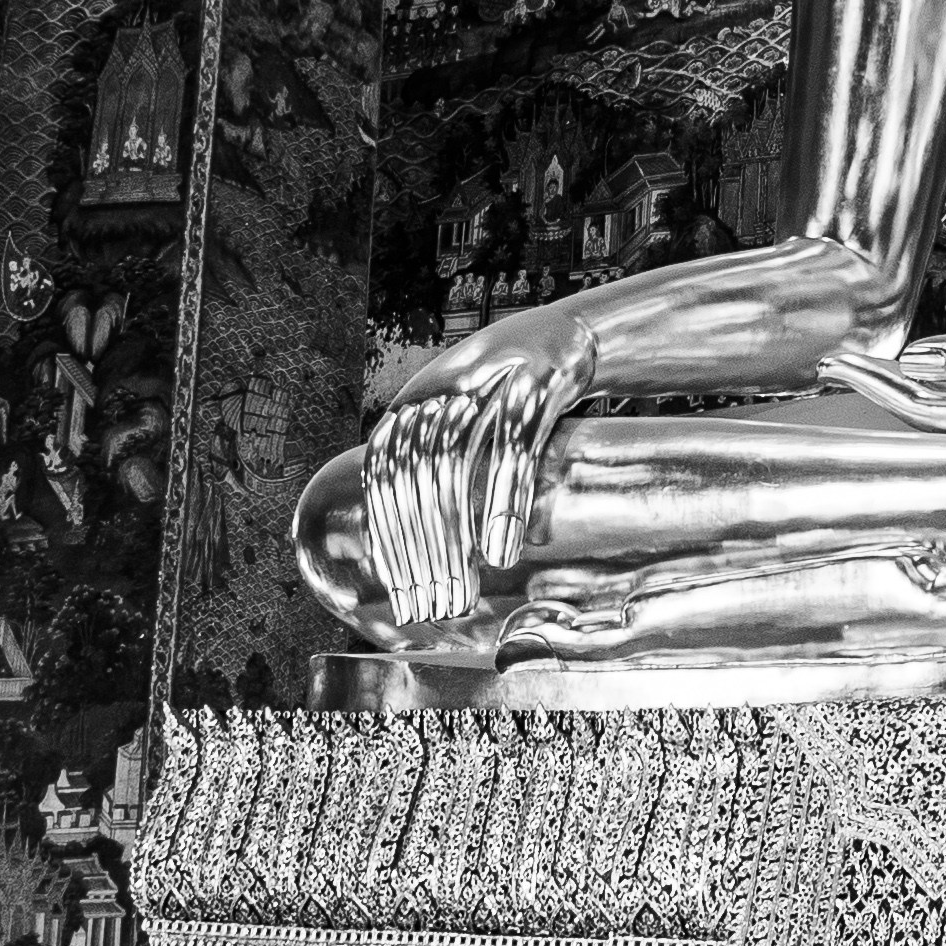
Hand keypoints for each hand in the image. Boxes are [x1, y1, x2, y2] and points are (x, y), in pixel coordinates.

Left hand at [364, 330, 585, 627]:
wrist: (563, 338)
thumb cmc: (505, 400)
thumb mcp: (459, 429)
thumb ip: (431, 476)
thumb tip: (405, 550)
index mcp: (409, 407)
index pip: (382, 479)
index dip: (389, 537)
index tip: (402, 593)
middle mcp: (437, 392)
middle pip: (414, 477)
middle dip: (423, 549)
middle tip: (435, 607)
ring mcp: (483, 386)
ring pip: (452, 466)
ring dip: (454, 535)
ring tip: (463, 592)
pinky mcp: (532, 387)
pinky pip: (511, 453)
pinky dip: (503, 504)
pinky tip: (503, 553)